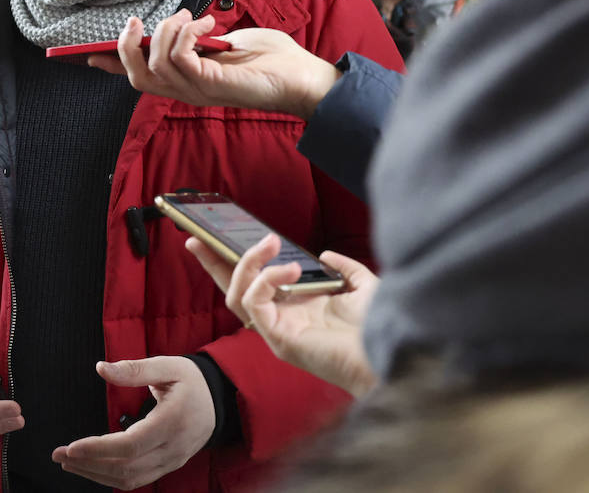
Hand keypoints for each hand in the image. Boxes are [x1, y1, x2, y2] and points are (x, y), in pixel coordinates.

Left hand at [51, 356, 213, 489]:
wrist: (219, 402)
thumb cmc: (191, 380)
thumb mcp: (168, 365)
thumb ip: (134, 369)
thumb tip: (101, 368)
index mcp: (172, 422)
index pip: (130, 445)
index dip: (98, 449)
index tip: (71, 447)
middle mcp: (172, 448)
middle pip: (125, 467)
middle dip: (88, 463)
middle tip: (58, 454)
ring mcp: (171, 462)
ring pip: (129, 479)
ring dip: (95, 473)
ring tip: (68, 462)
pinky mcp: (167, 467)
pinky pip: (136, 479)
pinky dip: (109, 477)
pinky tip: (90, 467)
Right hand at [89, 12, 338, 119]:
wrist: (303, 76)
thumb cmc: (272, 59)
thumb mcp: (226, 41)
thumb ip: (200, 36)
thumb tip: (179, 24)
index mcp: (187, 81)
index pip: (141, 77)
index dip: (111, 65)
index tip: (86, 54)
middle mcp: (187, 91)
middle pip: (135, 77)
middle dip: (126, 46)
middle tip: (138, 21)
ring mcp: (197, 91)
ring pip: (154, 65)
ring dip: (166, 30)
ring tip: (190, 16)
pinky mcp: (211, 86)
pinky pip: (179, 58)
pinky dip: (186, 33)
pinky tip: (206, 23)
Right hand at [186, 235, 379, 397]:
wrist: (390, 349)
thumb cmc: (380, 326)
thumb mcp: (361, 285)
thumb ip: (344, 267)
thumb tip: (325, 255)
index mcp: (296, 310)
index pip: (255, 285)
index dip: (234, 263)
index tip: (218, 238)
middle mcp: (281, 321)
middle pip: (232, 292)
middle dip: (212, 264)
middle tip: (198, 238)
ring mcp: (277, 332)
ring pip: (237, 296)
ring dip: (247, 264)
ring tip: (270, 243)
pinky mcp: (278, 339)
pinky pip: (254, 304)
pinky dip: (265, 281)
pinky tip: (290, 270)